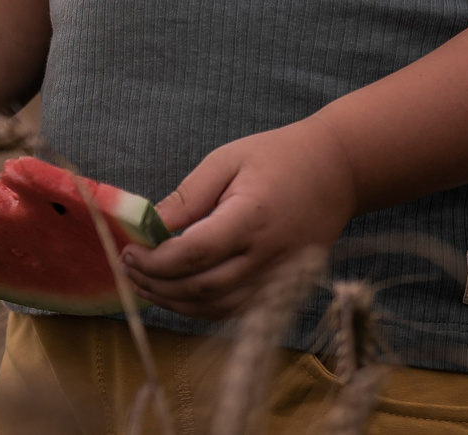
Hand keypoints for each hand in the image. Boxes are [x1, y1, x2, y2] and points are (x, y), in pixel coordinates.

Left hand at [123, 117, 356, 320]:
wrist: (338, 171)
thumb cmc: (279, 157)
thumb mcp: (227, 160)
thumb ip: (188, 196)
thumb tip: (149, 226)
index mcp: (251, 219)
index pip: (194, 254)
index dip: (155, 261)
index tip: (128, 253)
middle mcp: (268, 257)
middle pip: (202, 289)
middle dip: (157, 285)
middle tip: (128, 271)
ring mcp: (280, 277)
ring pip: (218, 308)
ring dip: (176, 303)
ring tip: (145, 285)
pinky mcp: (286, 287)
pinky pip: (238, 310)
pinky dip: (204, 309)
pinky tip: (179, 294)